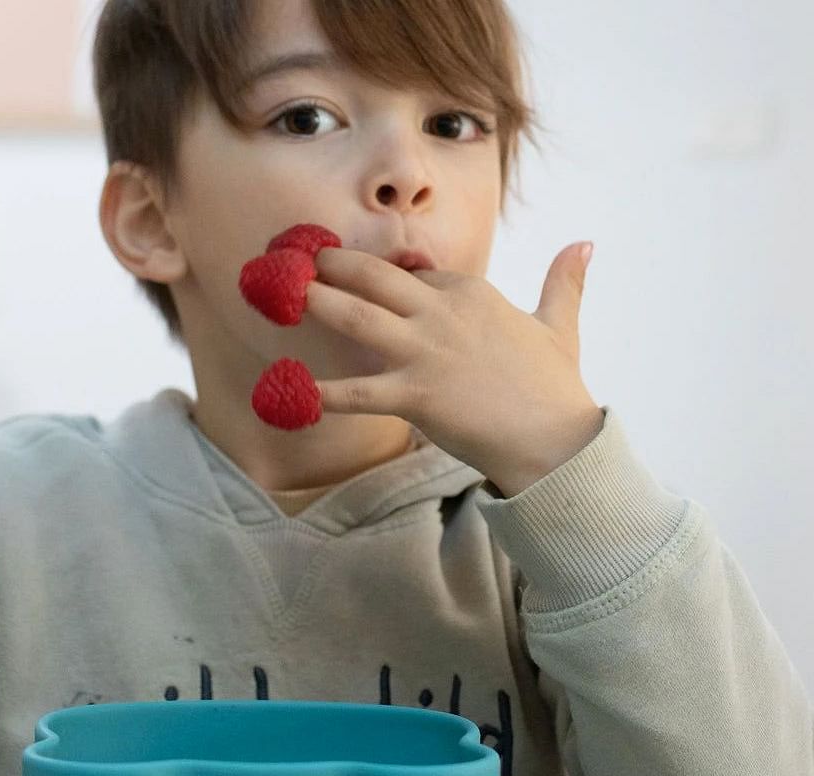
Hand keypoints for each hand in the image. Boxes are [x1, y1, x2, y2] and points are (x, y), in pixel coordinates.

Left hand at [307, 242, 604, 496]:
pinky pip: (357, 392)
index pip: (414, 275)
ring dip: (317, 302)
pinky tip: (291, 391)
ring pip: (356, 318)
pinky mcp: (414, 395)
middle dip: (333, 265)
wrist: (556, 442)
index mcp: (471, 294)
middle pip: (375, 278)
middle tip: (297, 260)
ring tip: (281, 294)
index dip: (382, 277)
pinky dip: (322, 392)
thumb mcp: (560, 325)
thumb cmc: (556, 388)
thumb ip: (564, 282)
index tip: (353, 274)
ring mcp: (425, 352)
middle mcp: (442, 314)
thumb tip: (585, 243)